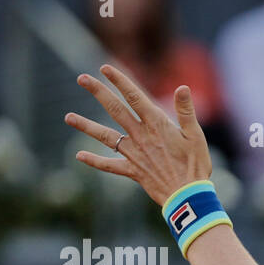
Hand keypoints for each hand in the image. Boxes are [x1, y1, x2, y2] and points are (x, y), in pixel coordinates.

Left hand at [65, 64, 210, 204]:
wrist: (188, 196)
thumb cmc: (195, 165)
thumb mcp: (196, 136)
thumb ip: (186, 111)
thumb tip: (182, 87)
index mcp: (157, 125)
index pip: (135, 97)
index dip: (120, 81)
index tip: (105, 68)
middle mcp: (141, 136)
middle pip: (115, 109)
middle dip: (98, 92)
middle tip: (82, 79)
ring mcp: (134, 153)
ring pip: (106, 136)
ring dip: (86, 126)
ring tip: (68, 117)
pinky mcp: (133, 170)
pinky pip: (110, 165)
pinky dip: (95, 161)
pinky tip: (79, 156)